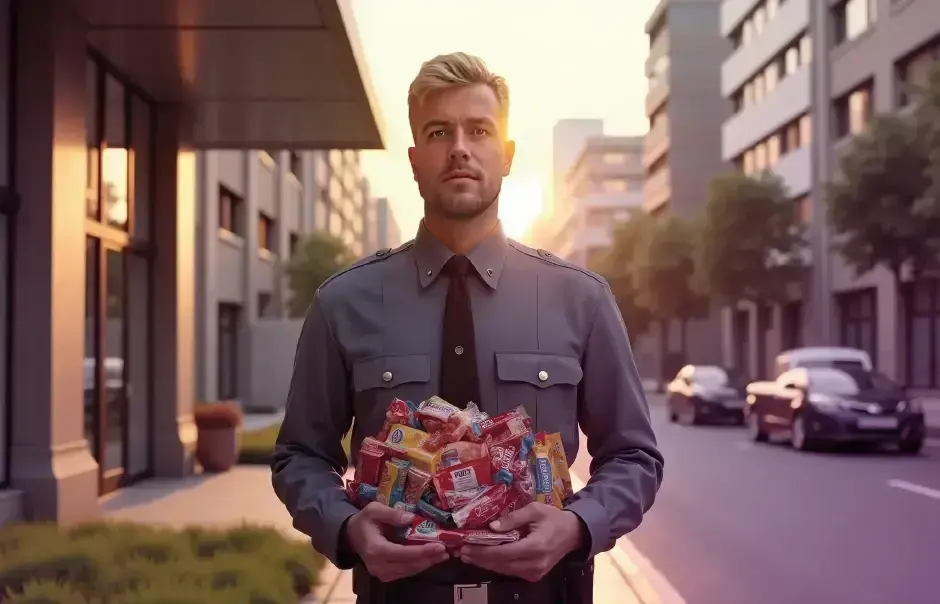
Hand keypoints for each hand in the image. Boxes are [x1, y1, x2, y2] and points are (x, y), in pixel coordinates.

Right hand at [345, 502, 449, 581]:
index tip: (440, 546)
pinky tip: (431, 558)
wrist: (351, 535)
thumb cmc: (365, 520)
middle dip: (429, 558)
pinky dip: (419, 564)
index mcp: (376, 549)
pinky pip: (406, 571)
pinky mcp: (386, 575)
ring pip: (410, 570)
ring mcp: (382, 573)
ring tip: (443, 554)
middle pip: (409, 565)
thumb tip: (411, 518)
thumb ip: (392, 514)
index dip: (423, 551)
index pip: (403, 554)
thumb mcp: (374, 510)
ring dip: (427, 563)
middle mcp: (378, 565)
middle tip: (446, 550)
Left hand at [458, 502, 584, 581]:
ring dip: (484, 563)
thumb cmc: (553, 518)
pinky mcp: (533, 575)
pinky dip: (496, 564)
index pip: (503, 553)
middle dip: (479, 558)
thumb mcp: (534, 510)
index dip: (483, 550)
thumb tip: (492, 527)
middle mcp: (534, 564)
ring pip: (503, 570)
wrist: (573, 534)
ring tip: (467, 555)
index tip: (466, 546)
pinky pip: (510, 571)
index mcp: (535, 547)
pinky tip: (483, 558)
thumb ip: (513, 519)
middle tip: (460, 551)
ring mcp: (534, 573)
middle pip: (500, 564)